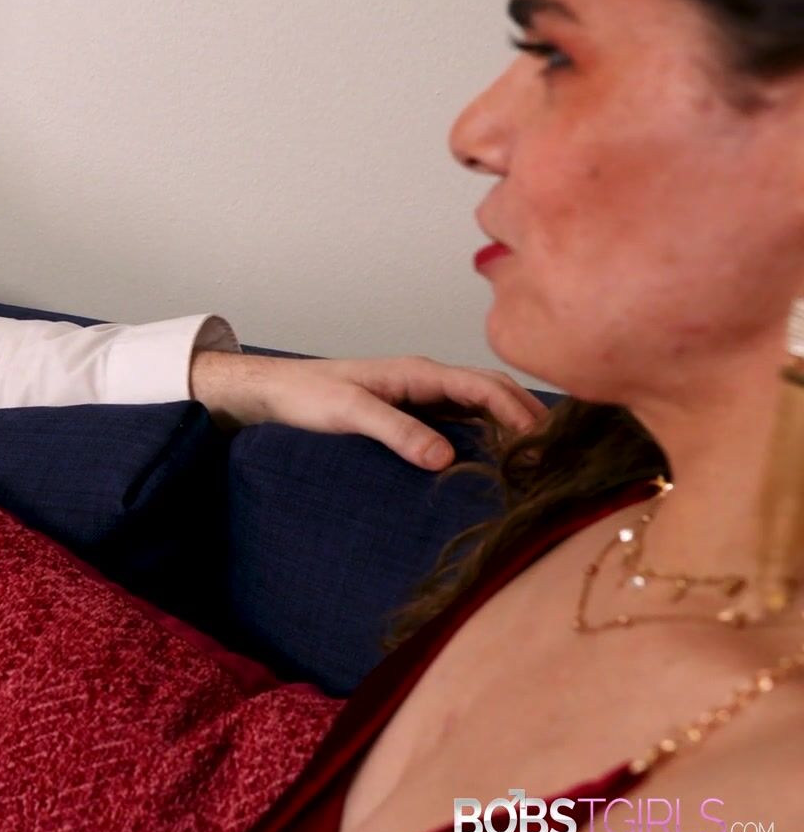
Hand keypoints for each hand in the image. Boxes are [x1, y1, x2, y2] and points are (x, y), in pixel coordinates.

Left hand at [189, 351, 546, 469]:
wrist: (275, 393)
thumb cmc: (307, 396)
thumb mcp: (350, 413)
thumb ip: (396, 431)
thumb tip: (445, 459)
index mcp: (418, 372)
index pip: (483, 385)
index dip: (517, 411)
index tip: (541, 442)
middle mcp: (426, 380)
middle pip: (491, 392)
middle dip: (526, 415)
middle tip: (555, 453)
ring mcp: (420, 396)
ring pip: (479, 405)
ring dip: (508, 425)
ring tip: (536, 459)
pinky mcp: (410, 413)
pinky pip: (459, 419)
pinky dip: (484, 434)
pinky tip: (493, 459)